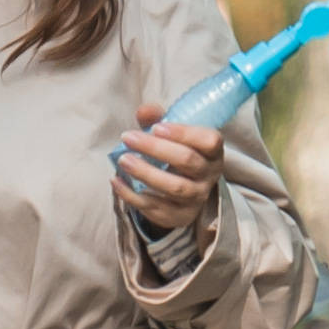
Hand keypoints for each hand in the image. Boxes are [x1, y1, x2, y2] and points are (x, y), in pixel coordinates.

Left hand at [111, 99, 230, 240]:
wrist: (181, 191)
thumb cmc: (175, 153)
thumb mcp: (170, 134)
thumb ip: (157, 119)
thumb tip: (143, 112)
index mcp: (212, 151)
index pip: (209, 140)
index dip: (183, 133)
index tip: (156, 127)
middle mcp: (209, 175)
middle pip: (187, 161)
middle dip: (155, 148)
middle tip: (128, 138)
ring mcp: (196, 198)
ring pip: (174, 187)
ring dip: (146, 173)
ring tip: (123, 160)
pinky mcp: (179, 216)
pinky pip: (156, 207)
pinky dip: (132, 194)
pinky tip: (116, 180)